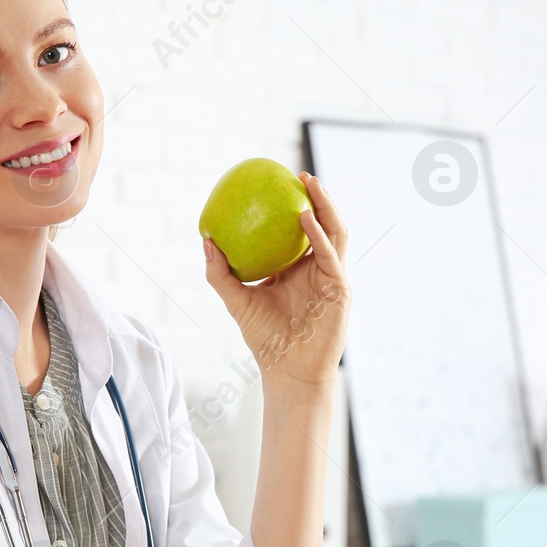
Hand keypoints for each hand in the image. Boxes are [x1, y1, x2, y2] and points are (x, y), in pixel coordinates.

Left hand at [202, 173, 350, 392]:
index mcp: (299, 271)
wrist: (288, 370)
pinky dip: (318, 235)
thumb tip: (206, 240)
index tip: (280, 184)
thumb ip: (221, 273)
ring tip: (310, 185)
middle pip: (325, 226)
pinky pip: (329, 255)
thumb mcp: (237, 301)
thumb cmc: (265, 340)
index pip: (302, 233)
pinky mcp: (340, 289)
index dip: (296, 207)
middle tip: (300, 175)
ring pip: (335, 233)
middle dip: (318, 198)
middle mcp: (319, 270)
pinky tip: (304, 218)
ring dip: (325, 207)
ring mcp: (332, 278)